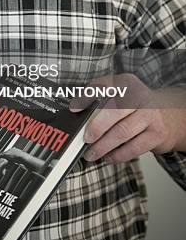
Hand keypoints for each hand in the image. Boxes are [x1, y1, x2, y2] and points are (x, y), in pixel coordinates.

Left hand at [70, 74, 185, 162]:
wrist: (167, 116)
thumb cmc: (134, 107)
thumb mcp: (119, 96)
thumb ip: (97, 99)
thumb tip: (75, 109)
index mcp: (126, 83)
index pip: (104, 86)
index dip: (87, 97)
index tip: (74, 109)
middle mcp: (139, 96)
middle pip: (115, 110)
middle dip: (97, 127)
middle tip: (85, 138)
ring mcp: (150, 115)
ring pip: (123, 131)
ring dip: (104, 146)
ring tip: (92, 153)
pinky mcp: (157, 134)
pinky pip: (134, 147)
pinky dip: (118, 154)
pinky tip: (109, 156)